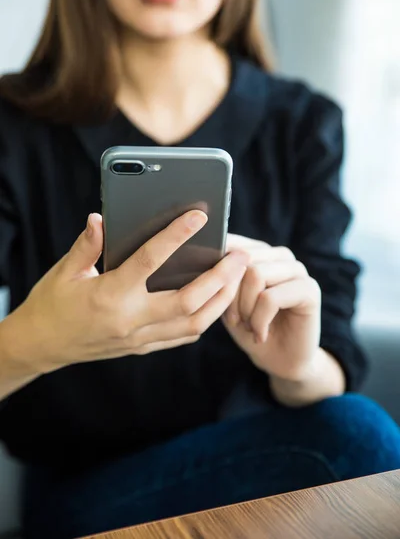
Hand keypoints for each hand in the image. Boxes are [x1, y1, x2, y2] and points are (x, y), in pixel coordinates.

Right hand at [13, 213, 248, 373]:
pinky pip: (182, 336)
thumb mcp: (64, 271)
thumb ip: (87, 245)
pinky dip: (204, 318)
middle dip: (221, 278)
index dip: (176, 236)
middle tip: (240, 255)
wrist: (41, 345)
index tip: (198, 217)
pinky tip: (214, 301)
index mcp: (110, 295)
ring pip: (193, 324)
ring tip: (236, 277)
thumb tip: (101, 218)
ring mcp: (139, 338)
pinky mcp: (142, 348)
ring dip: (220, 300)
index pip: (150, 261)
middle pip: (189, 301)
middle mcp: (130, 320)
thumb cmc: (51, 304)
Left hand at [222, 234, 321, 382]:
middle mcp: (280, 256)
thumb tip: (206, 259)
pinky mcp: (310, 290)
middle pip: (242, 258)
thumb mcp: (226, 301)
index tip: (211, 296)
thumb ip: (219, 278)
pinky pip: (270, 298)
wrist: (280, 361)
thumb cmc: (249, 328)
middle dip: (230, 294)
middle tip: (234, 320)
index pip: (232, 243)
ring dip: (245, 308)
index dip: (216, 269)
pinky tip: (260, 335)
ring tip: (248, 326)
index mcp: (260, 251)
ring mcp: (297, 270)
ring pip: (256, 274)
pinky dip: (259, 321)